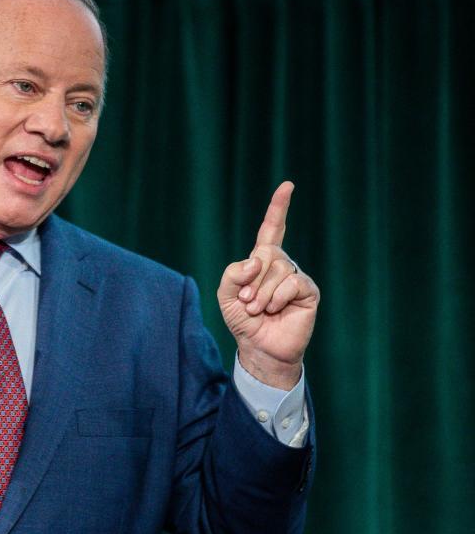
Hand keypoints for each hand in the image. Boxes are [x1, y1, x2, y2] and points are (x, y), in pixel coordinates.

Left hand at [217, 182, 318, 389]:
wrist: (259, 348)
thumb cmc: (244, 321)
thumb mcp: (226, 295)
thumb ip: (232, 273)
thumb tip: (256, 260)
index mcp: (262, 261)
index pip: (272, 229)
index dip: (279, 208)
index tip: (288, 185)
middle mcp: (281, 264)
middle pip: (266, 253)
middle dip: (251, 280)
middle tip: (247, 302)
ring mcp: (296, 277)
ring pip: (278, 269)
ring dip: (262, 293)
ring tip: (259, 309)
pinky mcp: (308, 291)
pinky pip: (292, 283)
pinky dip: (278, 298)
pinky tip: (276, 310)